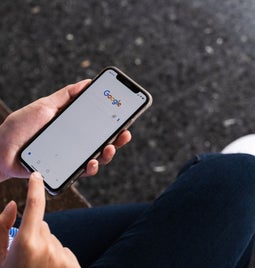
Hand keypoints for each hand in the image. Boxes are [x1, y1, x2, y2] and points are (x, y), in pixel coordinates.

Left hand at [0, 80, 130, 180]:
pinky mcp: (65, 170)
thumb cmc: (21, 126)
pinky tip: (92, 161)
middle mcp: (76, 142)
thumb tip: (87, 83)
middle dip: (118, 139)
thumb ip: (66, 95)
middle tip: (125, 133)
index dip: (112, 121)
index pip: (98, 124)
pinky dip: (92, 167)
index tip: (123, 115)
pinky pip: (83, 171)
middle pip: (103, 141)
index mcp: (74, 126)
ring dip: (109, 154)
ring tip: (110, 147)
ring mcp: (72, 157)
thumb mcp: (45, 105)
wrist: (2, 148)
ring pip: (98, 158)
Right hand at [0, 172, 80, 267]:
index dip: (35, 187)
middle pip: (42, 224)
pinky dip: (56, 256)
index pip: (35, 204)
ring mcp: (63, 257)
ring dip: (44, 247)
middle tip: (23, 257)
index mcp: (26, 243)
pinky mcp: (73, 265)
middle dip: (33, 233)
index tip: (36, 175)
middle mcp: (48, 246)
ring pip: (52, 238)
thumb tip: (13, 205)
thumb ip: (0, 228)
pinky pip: (63, 250)